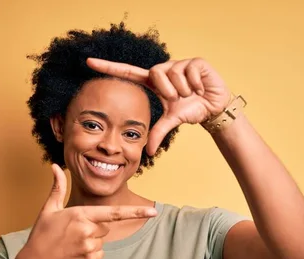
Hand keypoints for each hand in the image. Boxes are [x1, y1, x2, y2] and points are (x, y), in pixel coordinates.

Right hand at [13, 164, 157, 258]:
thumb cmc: (42, 234)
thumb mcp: (49, 209)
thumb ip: (58, 187)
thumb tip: (55, 166)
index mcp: (80, 215)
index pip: (114, 213)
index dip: (136, 212)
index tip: (153, 212)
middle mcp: (87, 231)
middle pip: (105, 226)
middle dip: (93, 228)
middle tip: (72, 233)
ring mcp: (89, 247)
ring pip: (102, 240)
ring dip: (91, 241)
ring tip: (71, 244)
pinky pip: (100, 254)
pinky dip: (90, 254)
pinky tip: (75, 254)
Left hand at [87, 57, 231, 155]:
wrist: (215, 108)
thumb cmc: (191, 110)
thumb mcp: (172, 121)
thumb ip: (158, 133)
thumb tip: (148, 152)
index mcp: (154, 82)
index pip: (127, 72)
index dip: (109, 67)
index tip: (88, 62)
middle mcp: (164, 70)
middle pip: (155, 73)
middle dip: (168, 91)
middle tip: (179, 98)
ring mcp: (179, 64)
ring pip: (173, 73)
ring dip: (183, 89)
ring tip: (191, 93)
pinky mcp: (195, 62)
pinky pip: (188, 72)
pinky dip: (196, 84)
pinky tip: (200, 87)